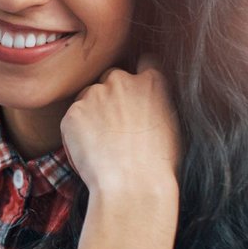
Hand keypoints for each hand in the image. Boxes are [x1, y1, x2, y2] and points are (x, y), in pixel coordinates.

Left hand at [61, 54, 180, 197]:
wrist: (132, 186)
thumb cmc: (159, 166)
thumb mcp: (174, 127)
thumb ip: (160, 106)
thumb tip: (153, 105)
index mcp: (153, 83)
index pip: (146, 61)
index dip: (140, 74)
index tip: (136, 89)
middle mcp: (122, 81)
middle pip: (112, 77)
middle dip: (113, 94)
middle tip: (115, 124)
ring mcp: (95, 94)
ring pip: (89, 97)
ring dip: (93, 112)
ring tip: (102, 144)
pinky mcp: (73, 112)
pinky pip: (74, 119)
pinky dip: (77, 132)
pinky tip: (90, 152)